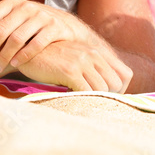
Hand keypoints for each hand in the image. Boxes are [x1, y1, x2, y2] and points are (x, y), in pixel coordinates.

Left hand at [0, 0, 92, 74]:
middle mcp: (25, 6)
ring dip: (3, 57)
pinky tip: (15, 65)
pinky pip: (36, 44)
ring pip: (16, 38)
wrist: (66, 27)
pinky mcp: (55, 27)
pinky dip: (23, 56)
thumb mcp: (9, 21)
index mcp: (10, 3)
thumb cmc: (30, 26)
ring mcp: (41, 16)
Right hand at [15, 40, 133, 92]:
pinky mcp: (70, 70)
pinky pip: (86, 91)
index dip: (121, 90)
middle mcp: (94, 54)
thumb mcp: (76, 60)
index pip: (126, 74)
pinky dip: (83, 99)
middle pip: (116, 84)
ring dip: (95, 100)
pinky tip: (73, 100)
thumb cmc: (52, 60)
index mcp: (98, 52)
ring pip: (103, 89)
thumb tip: (105, 92)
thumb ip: (91, 70)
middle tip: (95, 104)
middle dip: (109, 98)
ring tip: (83, 103)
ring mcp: (83, 61)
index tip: (108, 99)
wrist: (28, 50)